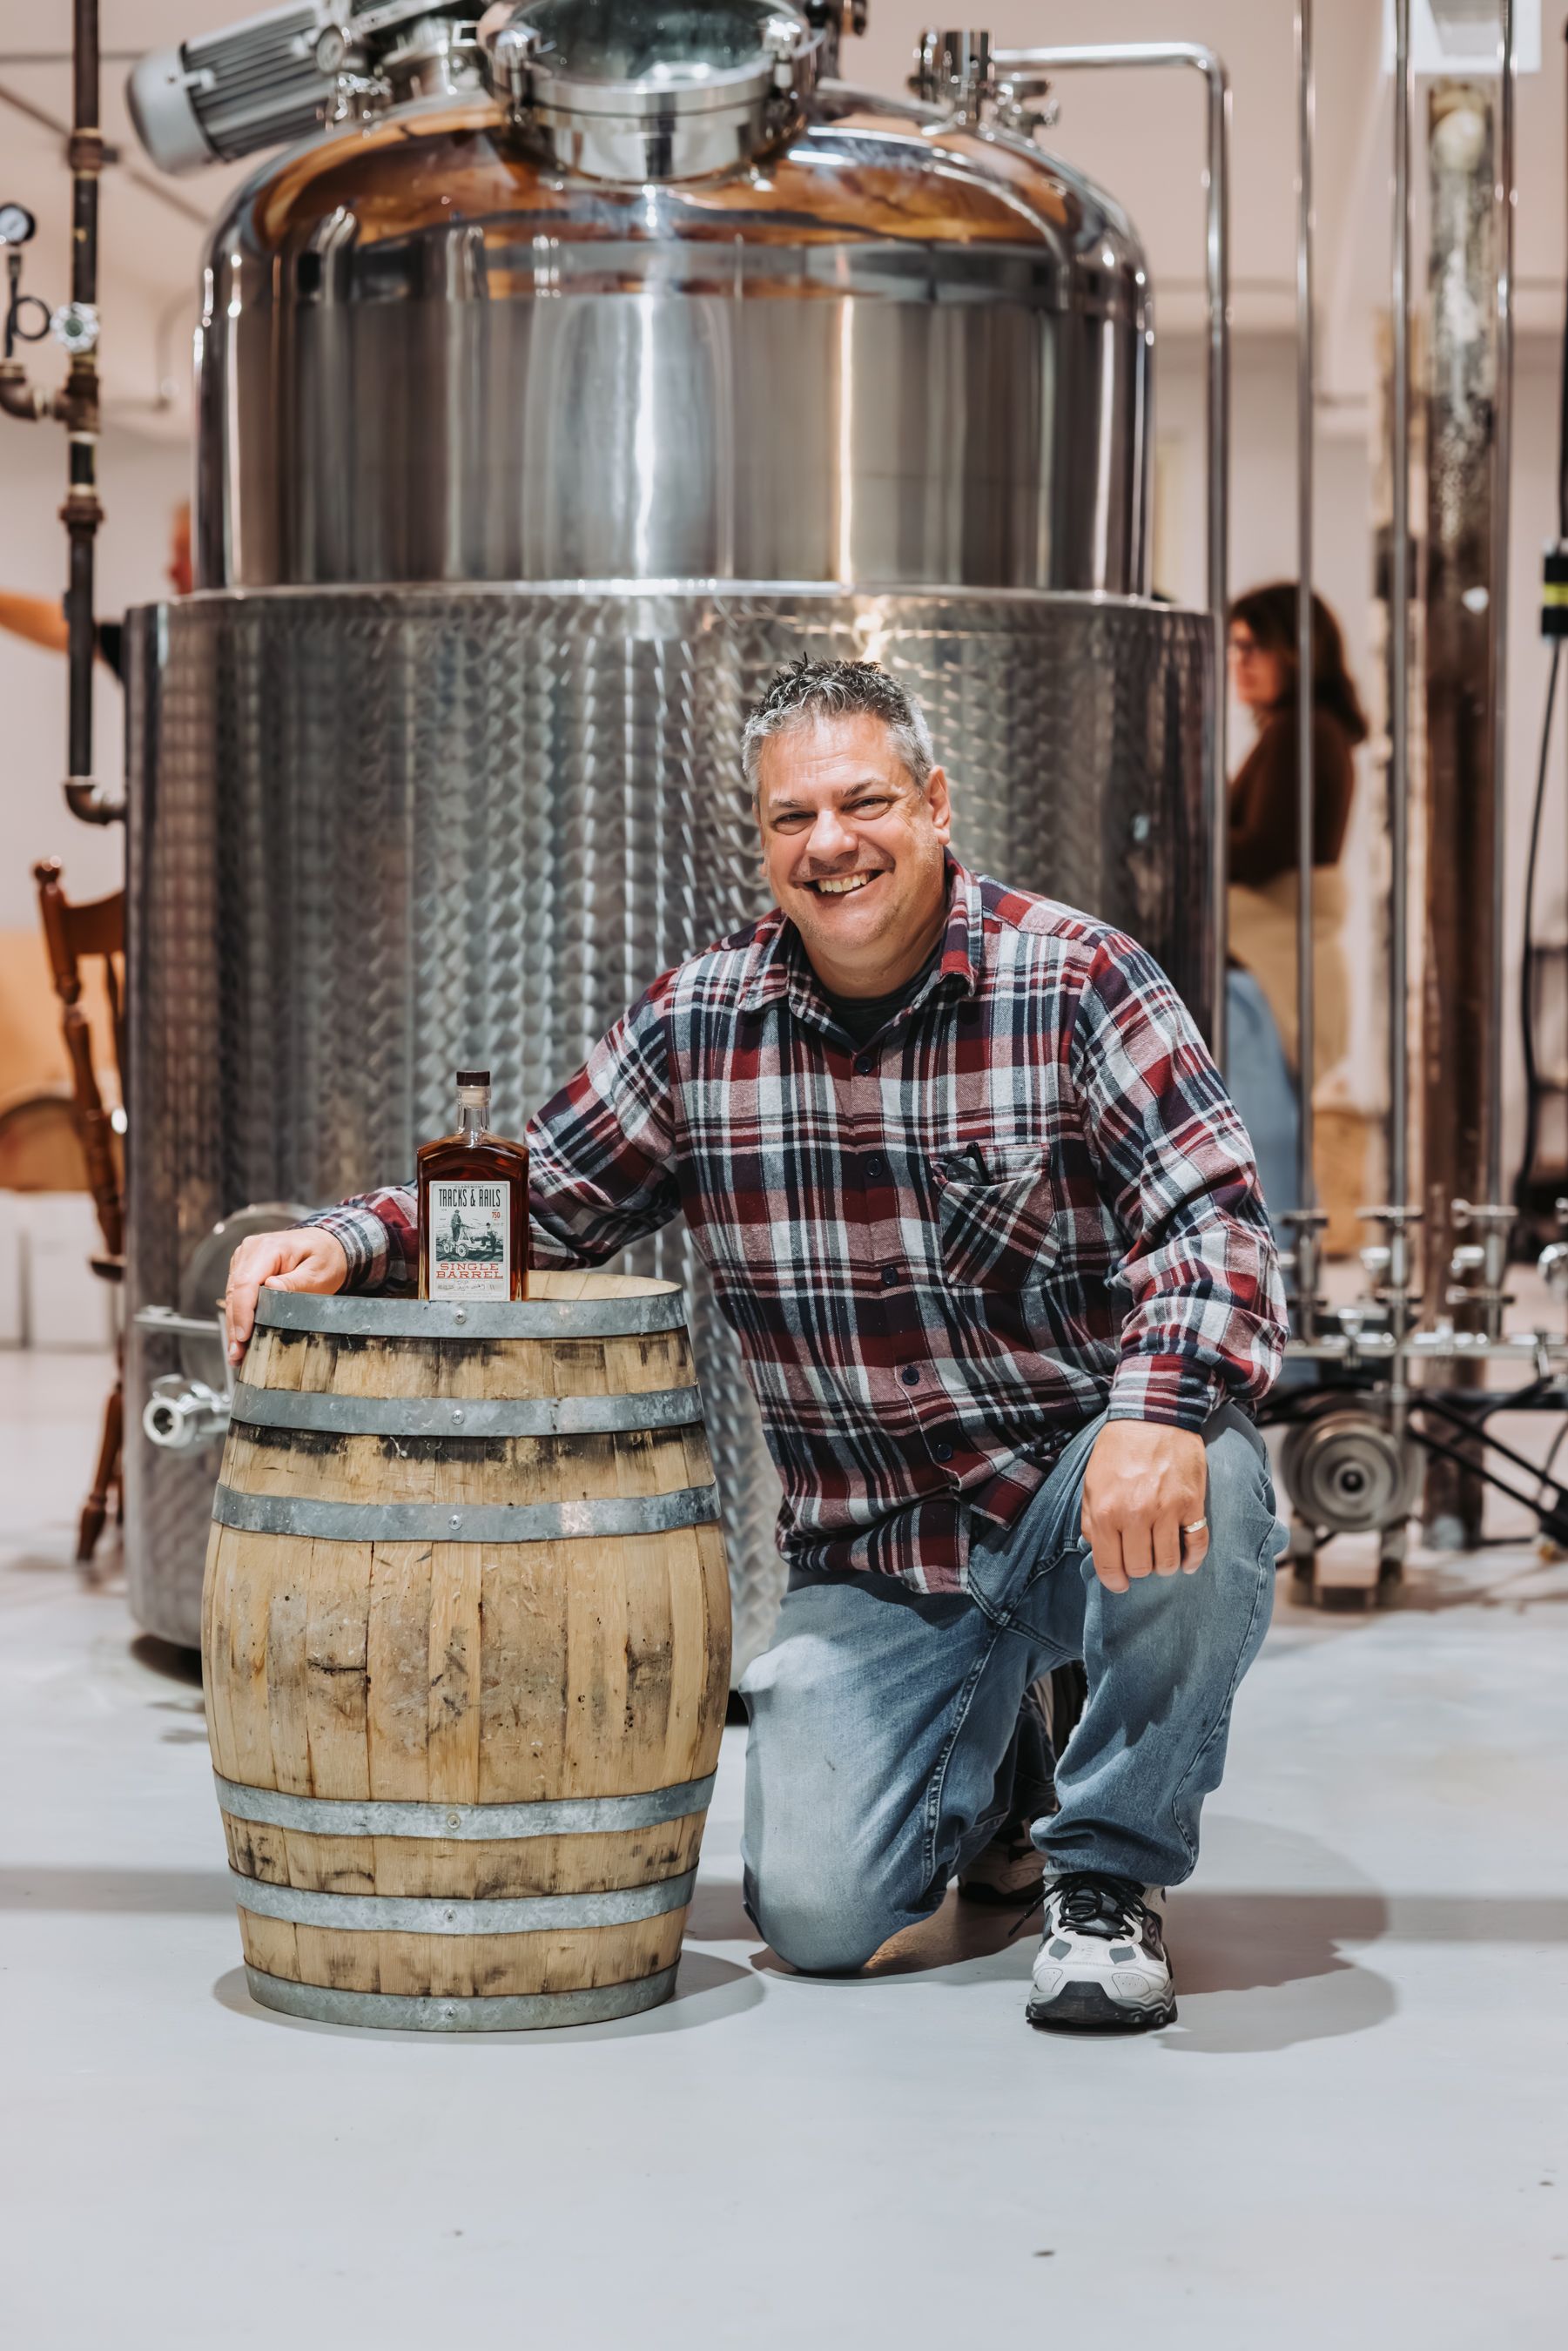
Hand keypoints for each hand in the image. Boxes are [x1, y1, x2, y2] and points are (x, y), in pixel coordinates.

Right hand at [224, 1228, 348, 1364]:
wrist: (327, 1244)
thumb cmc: (326, 1257)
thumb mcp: (319, 1272)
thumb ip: (296, 1282)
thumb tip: (271, 1288)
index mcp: (268, 1247)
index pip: (246, 1283)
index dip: (242, 1312)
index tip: (243, 1336)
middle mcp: (250, 1251)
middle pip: (235, 1293)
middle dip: (235, 1326)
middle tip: (238, 1355)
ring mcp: (245, 1259)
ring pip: (232, 1297)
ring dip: (234, 1325)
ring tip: (237, 1353)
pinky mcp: (245, 1269)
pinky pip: (237, 1295)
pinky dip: (238, 1316)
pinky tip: (240, 1337)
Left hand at [1080, 1420, 1208, 1593]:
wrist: (1153, 1416)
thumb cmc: (1118, 1450)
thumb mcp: (1091, 1483)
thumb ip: (1091, 1520)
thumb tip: (1099, 1552)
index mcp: (1106, 1512)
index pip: (1110, 1566)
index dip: (1115, 1582)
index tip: (1120, 1584)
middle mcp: (1136, 1515)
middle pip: (1140, 1568)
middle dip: (1138, 1569)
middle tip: (1139, 1559)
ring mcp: (1167, 1511)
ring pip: (1168, 1563)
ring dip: (1164, 1566)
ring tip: (1160, 1555)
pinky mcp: (1192, 1504)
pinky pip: (1196, 1545)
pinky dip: (1192, 1560)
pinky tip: (1186, 1562)